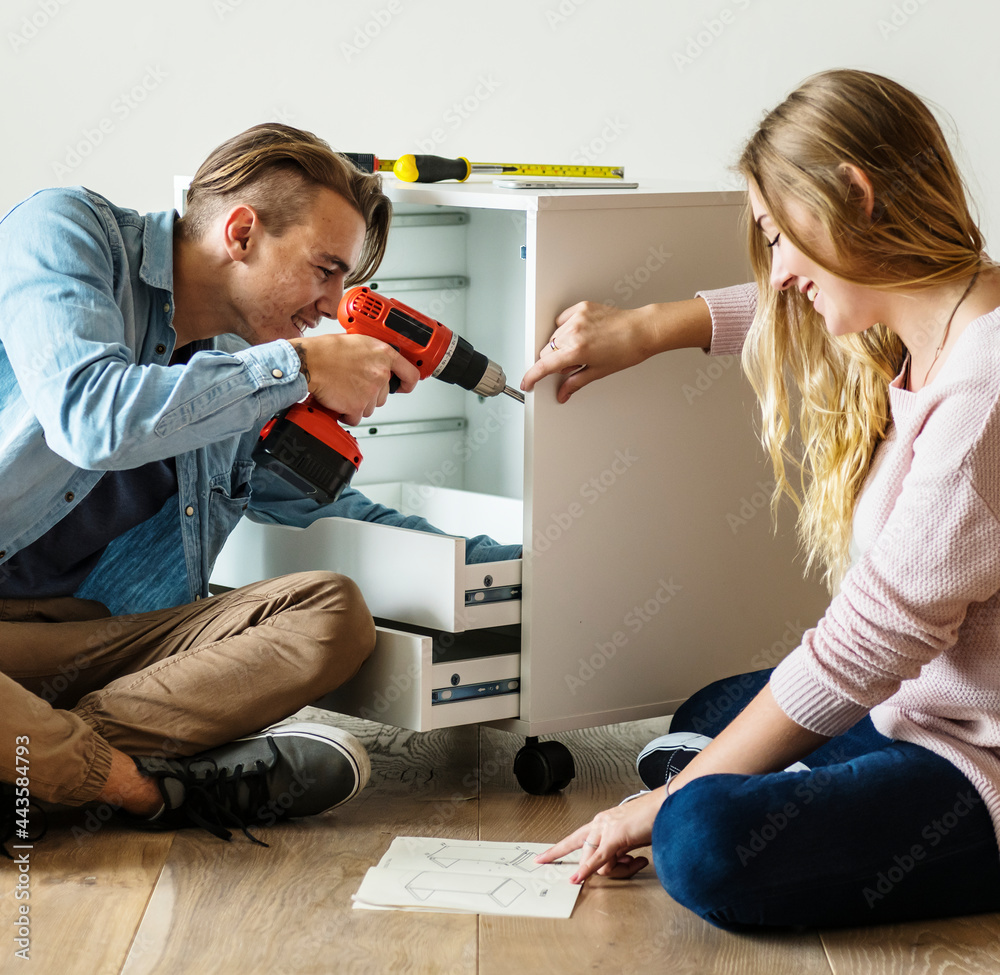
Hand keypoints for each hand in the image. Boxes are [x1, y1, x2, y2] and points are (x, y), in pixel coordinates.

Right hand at [292, 333, 419, 425]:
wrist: (309, 361)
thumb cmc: (326, 351)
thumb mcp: (358, 342)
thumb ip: (373, 355)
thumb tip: (377, 364)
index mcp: (383, 354)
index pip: (410, 374)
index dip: (407, 384)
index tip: (403, 387)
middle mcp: (380, 372)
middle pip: (383, 395)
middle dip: (369, 394)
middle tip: (352, 384)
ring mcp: (371, 390)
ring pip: (369, 407)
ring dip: (356, 403)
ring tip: (343, 389)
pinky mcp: (358, 405)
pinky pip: (356, 417)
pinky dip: (346, 413)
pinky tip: (338, 400)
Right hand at [519, 302, 652, 403]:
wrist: (642, 330)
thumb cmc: (626, 350)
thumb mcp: (598, 372)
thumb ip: (575, 382)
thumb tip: (563, 393)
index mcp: (577, 350)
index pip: (545, 366)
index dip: (532, 376)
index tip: (528, 382)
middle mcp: (574, 332)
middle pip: (547, 351)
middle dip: (554, 361)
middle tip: (573, 364)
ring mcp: (577, 317)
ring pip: (554, 336)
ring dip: (561, 345)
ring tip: (582, 347)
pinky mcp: (581, 307)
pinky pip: (562, 320)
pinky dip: (567, 329)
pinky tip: (582, 334)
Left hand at [535, 786, 665, 883]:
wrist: (667, 806)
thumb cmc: (653, 819)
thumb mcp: (629, 841)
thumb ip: (617, 853)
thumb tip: (610, 868)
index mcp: (602, 822)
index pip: (574, 838)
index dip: (557, 850)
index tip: (542, 858)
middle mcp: (600, 823)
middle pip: (584, 852)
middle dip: (588, 868)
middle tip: (595, 873)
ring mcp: (606, 828)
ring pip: (594, 860)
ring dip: (617, 868)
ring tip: (636, 859)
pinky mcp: (615, 836)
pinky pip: (598, 858)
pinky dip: (586, 870)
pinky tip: (577, 878)